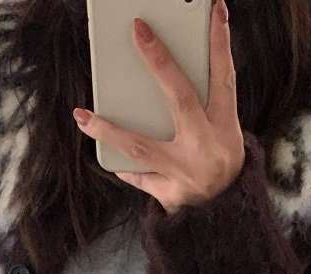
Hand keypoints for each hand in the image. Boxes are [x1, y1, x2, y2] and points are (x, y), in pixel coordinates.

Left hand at [72, 0, 244, 215]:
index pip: (223, 76)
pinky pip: (140, 177)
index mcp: (225, 126)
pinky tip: (109, 159)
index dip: (219, 42)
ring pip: (141, 146)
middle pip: (180, 98)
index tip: (214, 9)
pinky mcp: (170, 194)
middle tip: (139, 31)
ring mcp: (185, 172)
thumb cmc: (220, 163)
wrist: (227, 216)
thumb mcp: (225, 133)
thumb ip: (203, 106)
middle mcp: (206, 146)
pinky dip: (125, 168)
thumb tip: (166, 71)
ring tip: (83, 117)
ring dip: (109, 130)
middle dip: (160, 62)